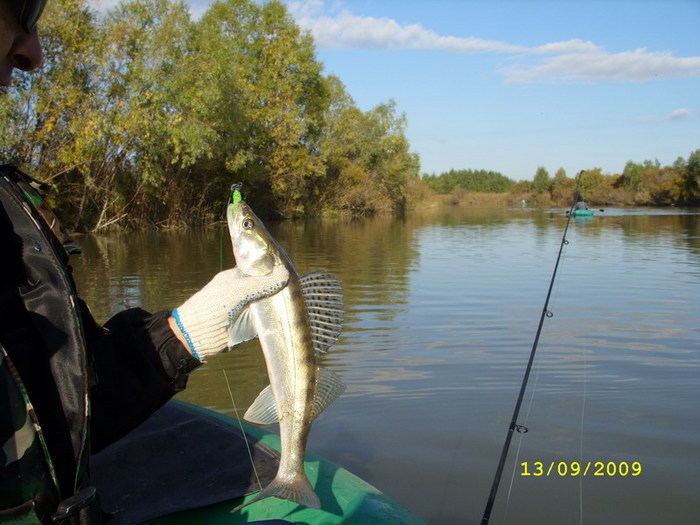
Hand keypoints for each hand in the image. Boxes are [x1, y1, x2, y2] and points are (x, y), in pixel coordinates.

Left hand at [170, 266, 287, 360]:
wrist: (197, 336)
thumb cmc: (211, 306)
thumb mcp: (237, 290)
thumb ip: (260, 283)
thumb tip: (284, 274)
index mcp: (236, 278)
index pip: (258, 270)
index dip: (272, 270)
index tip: (289, 270)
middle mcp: (242, 292)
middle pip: (266, 287)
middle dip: (279, 287)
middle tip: (297, 286)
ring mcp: (247, 309)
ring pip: (268, 304)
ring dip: (280, 304)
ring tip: (297, 300)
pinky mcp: (250, 325)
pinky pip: (267, 320)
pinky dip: (276, 319)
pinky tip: (289, 315)